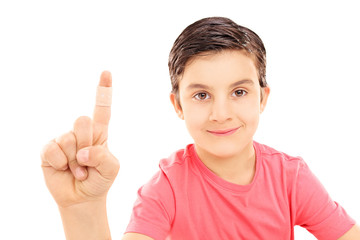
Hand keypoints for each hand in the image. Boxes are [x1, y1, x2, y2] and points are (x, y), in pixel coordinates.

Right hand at [41, 71, 118, 207]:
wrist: (82, 198)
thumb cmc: (99, 180)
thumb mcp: (112, 169)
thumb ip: (103, 157)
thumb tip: (82, 152)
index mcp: (99, 132)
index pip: (102, 109)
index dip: (103, 90)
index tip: (106, 71)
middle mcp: (80, 133)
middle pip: (82, 121)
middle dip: (86, 143)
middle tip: (87, 161)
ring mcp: (64, 140)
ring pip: (68, 139)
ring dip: (75, 161)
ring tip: (79, 170)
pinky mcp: (49, 150)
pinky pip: (53, 150)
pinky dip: (61, 164)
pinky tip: (64, 169)